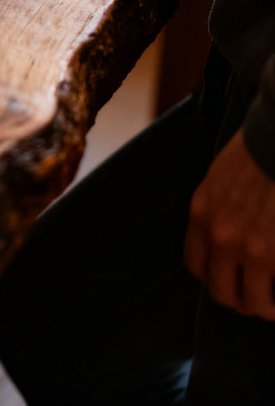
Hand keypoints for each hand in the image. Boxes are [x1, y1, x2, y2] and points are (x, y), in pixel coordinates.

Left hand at [184, 130, 274, 319]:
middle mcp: (220, 235)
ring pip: (253, 302)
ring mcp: (251, 248)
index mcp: (202, 214)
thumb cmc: (257, 156)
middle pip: (221, 291)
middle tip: (258, 299)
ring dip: (266, 307)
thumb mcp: (219, 180)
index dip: (214, 278)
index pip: (196, 266)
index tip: (231, 280)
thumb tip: (223, 241)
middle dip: (240, 300)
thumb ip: (217, 211)